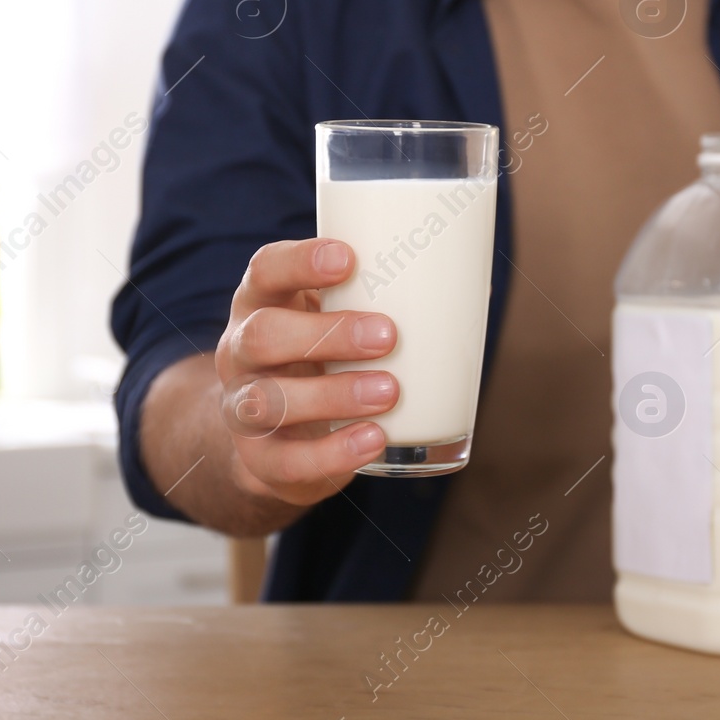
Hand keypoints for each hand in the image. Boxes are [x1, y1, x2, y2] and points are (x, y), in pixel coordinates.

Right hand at [215, 238, 398, 506]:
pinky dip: (332, 452)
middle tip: (388, 335)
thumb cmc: (323, 356)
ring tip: (390, 391)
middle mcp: (241, 350)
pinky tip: (374, 440)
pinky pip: (287, 460)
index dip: (299, 262)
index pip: (265, 270)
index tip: (348, 258)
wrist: (278, 436)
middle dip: (327, 334)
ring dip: (333, 395)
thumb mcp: (338, 318)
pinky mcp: (259, 459)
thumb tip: (478, 284)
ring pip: (269, 400)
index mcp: (263, 302)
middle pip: (264, 335)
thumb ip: (386, 297)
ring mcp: (242, 407)